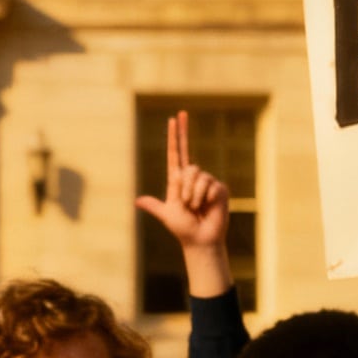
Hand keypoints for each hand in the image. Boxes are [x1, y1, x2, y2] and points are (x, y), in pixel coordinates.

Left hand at [132, 110, 229, 249]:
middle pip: (188, 164)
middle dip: (185, 186)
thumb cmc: (183, 229)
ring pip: (198, 176)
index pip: (176, 153)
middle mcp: (193, 178)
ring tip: (195, 208)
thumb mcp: (166, 215)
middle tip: (186, 205)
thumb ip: (154, 206)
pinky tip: (208, 207)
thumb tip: (138, 201)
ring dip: (192, 196)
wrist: (200, 240)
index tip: (175, 117)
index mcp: (178, 180)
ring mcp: (207, 182)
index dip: (176, 135)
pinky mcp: (219, 189)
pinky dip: (204, 199)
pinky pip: (209, 186)